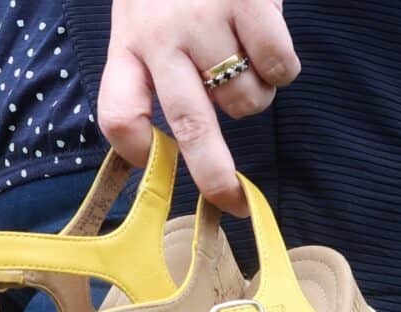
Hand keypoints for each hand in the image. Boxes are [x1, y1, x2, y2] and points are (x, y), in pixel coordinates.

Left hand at [98, 0, 299, 216]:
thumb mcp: (141, 16)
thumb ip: (146, 69)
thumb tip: (170, 145)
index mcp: (128, 43)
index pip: (116, 113)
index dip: (133, 146)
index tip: (151, 160)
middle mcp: (161, 37)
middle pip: (188, 127)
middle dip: (214, 175)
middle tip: (233, 202)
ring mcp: (206, 20)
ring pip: (245, 100)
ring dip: (256, 95)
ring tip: (244, 57)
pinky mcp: (250, 1)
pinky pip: (278, 67)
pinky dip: (283, 68)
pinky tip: (268, 42)